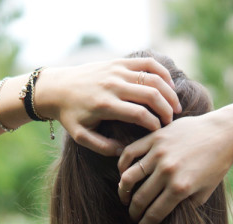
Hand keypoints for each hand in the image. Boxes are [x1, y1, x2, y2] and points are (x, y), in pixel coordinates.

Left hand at [35, 58, 181, 155]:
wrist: (57, 88)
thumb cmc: (71, 115)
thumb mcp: (81, 136)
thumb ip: (103, 147)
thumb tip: (125, 153)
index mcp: (104, 105)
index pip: (139, 114)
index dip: (155, 124)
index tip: (160, 133)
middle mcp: (112, 85)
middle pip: (150, 94)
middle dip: (166, 109)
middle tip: (172, 122)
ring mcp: (116, 70)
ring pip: (152, 78)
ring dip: (169, 92)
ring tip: (175, 106)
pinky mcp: (119, 62)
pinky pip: (147, 63)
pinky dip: (162, 72)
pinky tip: (169, 85)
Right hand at [117, 111, 232, 223]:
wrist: (224, 133)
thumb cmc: (216, 165)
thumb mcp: (205, 192)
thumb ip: (186, 205)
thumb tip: (166, 214)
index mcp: (181, 187)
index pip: (155, 213)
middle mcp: (167, 171)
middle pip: (140, 199)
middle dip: (134, 213)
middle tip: (133, 217)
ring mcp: (159, 153)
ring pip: (129, 178)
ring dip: (123, 192)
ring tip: (125, 198)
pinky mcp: (155, 137)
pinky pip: (130, 153)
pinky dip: (122, 165)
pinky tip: (124, 174)